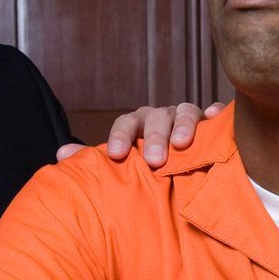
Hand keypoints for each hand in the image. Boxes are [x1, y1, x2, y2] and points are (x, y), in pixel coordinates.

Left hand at [53, 101, 228, 165]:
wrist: (176, 168)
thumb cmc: (144, 167)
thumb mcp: (120, 164)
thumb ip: (95, 160)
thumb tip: (62, 155)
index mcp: (137, 125)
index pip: (125, 123)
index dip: (120, 137)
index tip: (117, 155)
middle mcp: (161, 118)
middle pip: (156, 118)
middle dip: (154, 137)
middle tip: (154, 160)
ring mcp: (186, 118)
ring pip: (185, 111)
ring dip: (183, 125)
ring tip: (182, 143)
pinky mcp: (212, 125)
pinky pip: (215, 115)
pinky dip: (215, 114)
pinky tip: (216, 117)